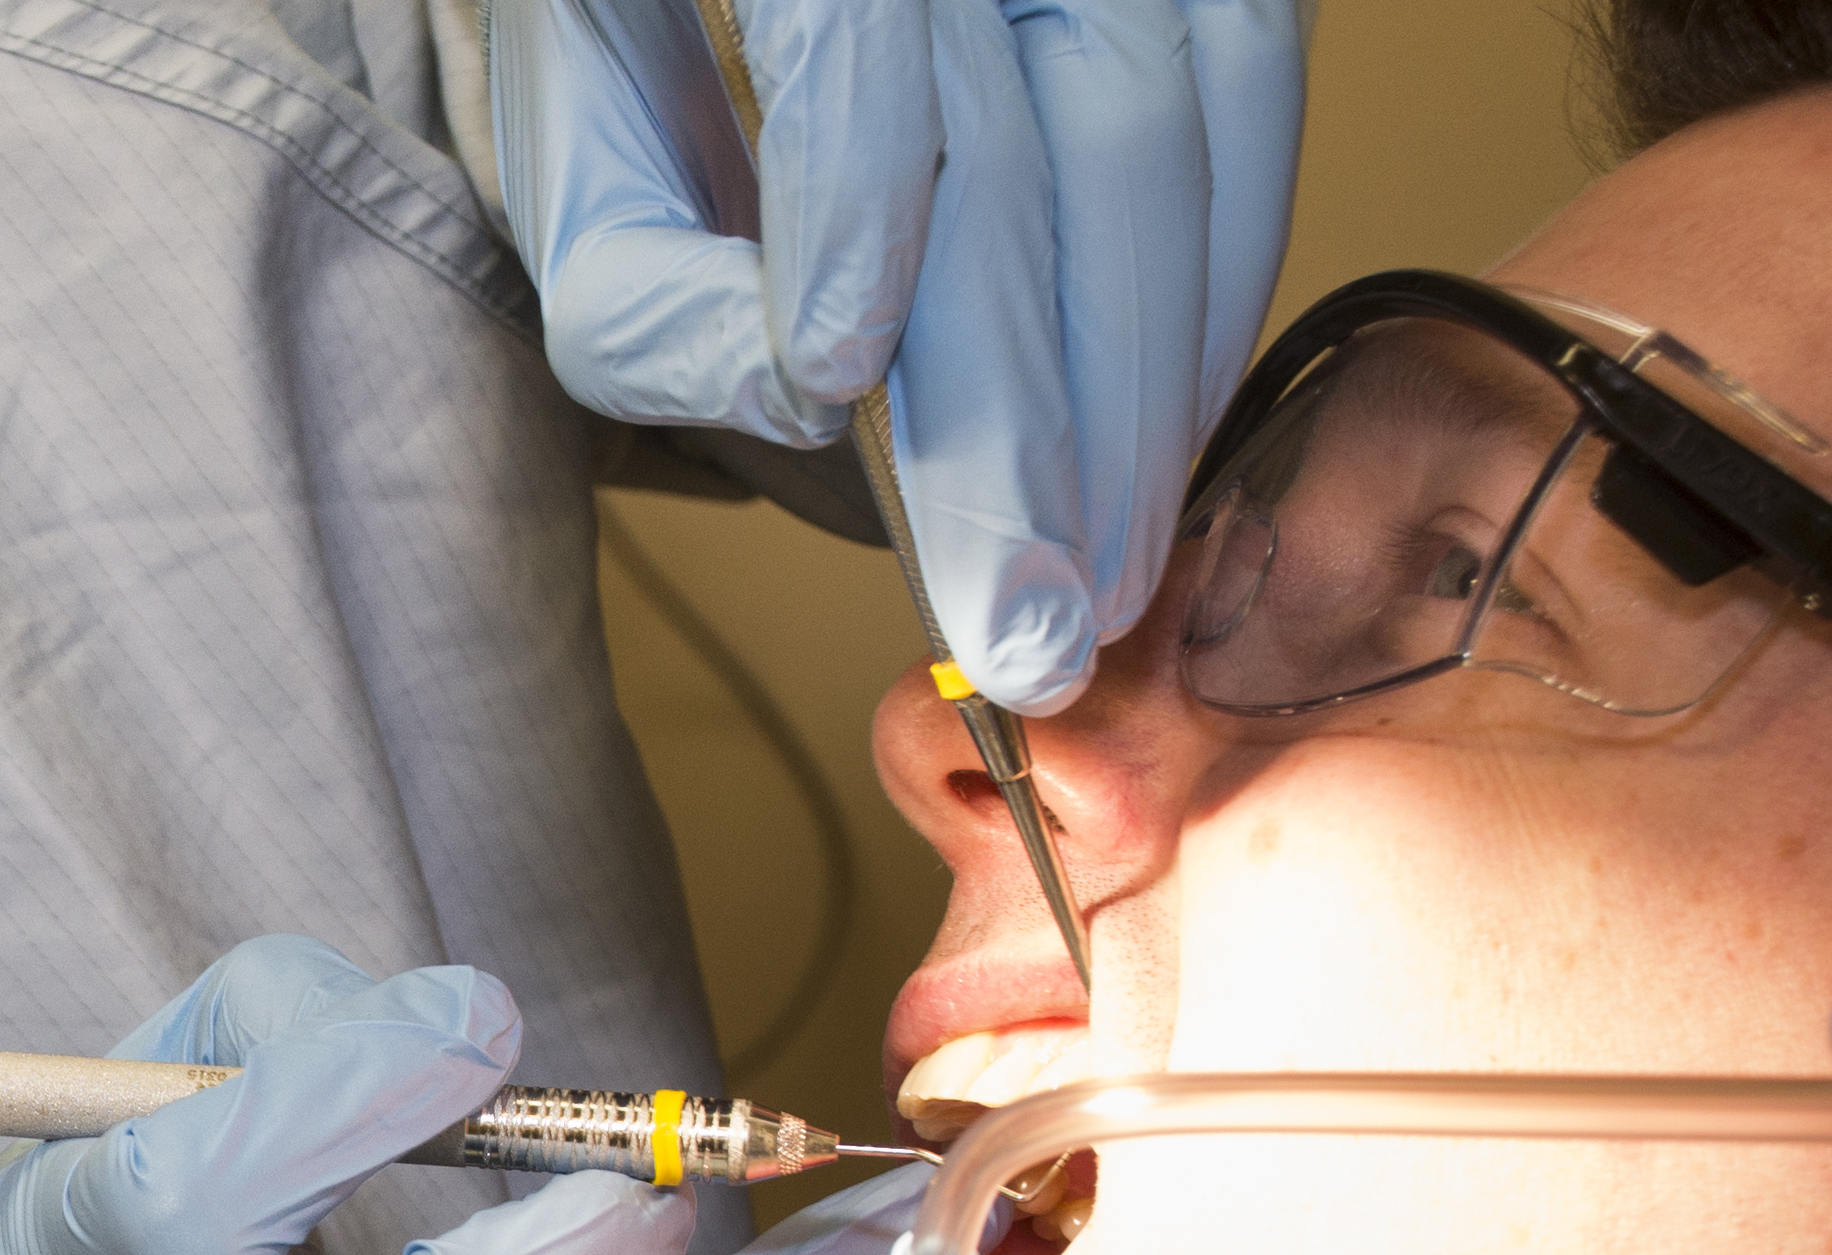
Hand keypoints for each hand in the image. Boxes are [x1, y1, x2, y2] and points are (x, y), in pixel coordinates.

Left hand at [501, 0, 1307, 711]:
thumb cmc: (646, 41)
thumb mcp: (579, 154)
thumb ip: (641, 288)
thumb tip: (803, 407)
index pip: (845, 35)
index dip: (855, 202)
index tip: (838, 380)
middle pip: (1029, 143)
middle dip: (1034, 407)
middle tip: (1030, 619)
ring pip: (1162, 134)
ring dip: (1145, 387)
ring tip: (1106, 574)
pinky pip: (1252, 102)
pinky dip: (1222, 284)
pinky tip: (1171, 433)